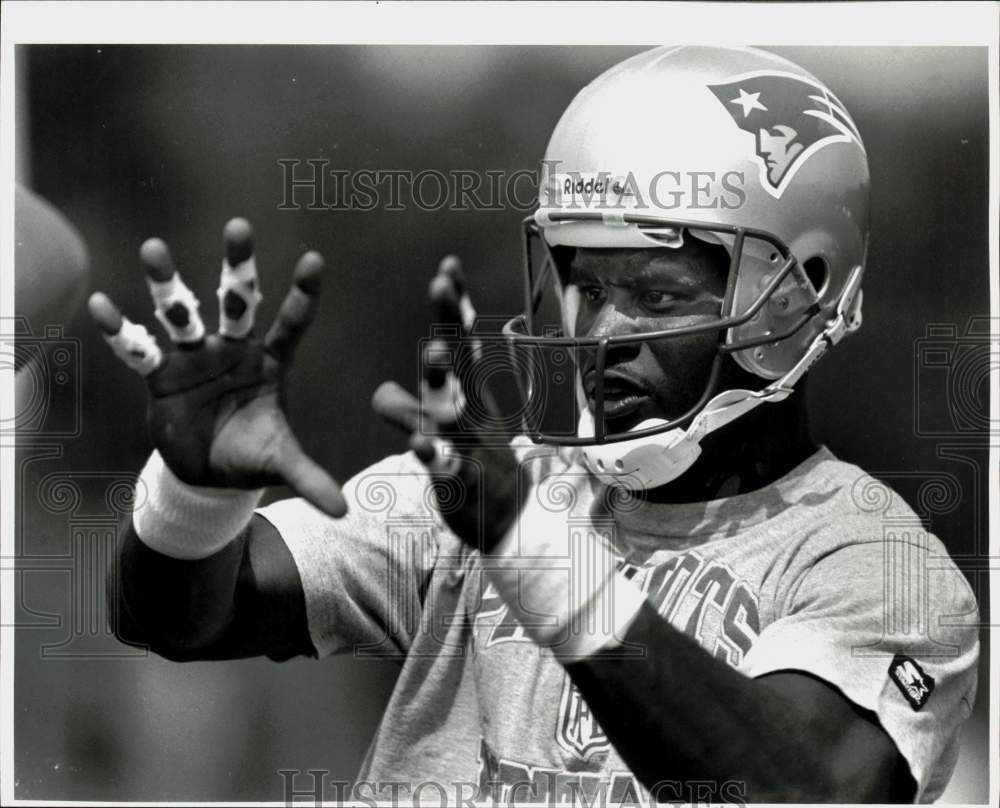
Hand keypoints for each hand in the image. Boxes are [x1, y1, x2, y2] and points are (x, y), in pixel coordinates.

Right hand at [88, 218, 346, 516]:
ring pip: (181, 313)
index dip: (302, 295)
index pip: (290, 323)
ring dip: (167, 284)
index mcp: (270, 363)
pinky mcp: (161, 376)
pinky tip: (102, 305)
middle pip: (236, 300)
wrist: (208, 473)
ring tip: (154, 248)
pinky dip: (121, 331)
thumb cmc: (252, 456)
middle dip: (237, 267)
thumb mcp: (281, 464)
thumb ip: (309, 479)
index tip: (314, 260)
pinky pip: (139, 349)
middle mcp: (233, 350)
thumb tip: (343, 510)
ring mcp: (195, 358)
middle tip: (239, 227)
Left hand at [371, 256, 527, 549]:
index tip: (448, 265)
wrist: (505, 519)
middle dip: (451, 322)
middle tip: (440, 284)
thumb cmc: (472, 465)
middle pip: (462, 361)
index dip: (455, 307)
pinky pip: (452, 466)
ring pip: (458, 407)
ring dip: (444, 378)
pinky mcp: (468, 482)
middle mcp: (473, 412)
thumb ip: (410, 410)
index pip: (460, 344)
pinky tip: (418, 444)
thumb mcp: (439, 435)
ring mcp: (474, 445)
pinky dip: (436, 455)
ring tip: (430, 351)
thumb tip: (380, 391)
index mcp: (466, 396)